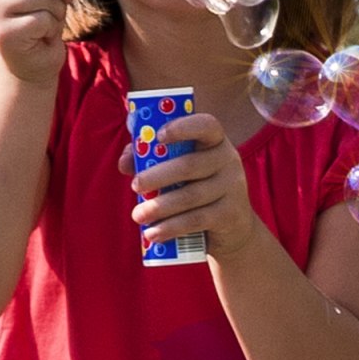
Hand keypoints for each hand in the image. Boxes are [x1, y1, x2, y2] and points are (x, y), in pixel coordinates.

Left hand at [121, 113, 264, 258]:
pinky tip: (153, 234)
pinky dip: (172, 227)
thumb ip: (150, 159)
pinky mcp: (231, 214)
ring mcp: (233, 187)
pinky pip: (197, 219)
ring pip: (191, 196)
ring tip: (138, 215)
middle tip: (134, 185)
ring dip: (161, 206)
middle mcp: (228, 160)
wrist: (233, 226)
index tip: (159, 136)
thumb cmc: (196, 187)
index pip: (206, 125)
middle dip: (158, 175)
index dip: (183, 127)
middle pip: (190, 165)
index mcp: (214, 142)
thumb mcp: (178, 170)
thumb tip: (125, 162)